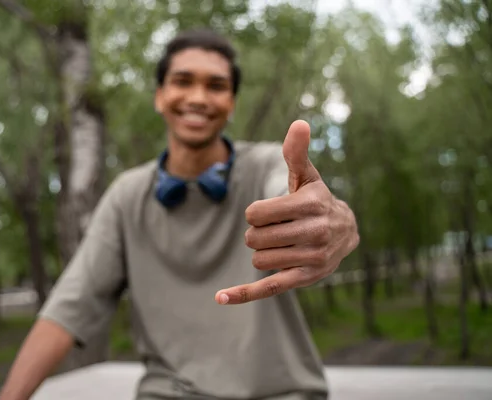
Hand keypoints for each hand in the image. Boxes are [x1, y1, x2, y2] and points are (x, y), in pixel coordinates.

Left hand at [215, 120, 358, 304]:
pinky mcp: (304, 278)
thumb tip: (298, 123)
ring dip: (262, 251)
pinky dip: (243, 293)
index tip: (269, 211)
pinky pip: (268, 287)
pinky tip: (220, 297)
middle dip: (257, 233)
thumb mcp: (307, 176)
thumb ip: (296, 153)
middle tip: (275, 229)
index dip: (255, 213)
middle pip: (254, 238)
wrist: (346, 232)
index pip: (255, 214)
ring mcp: (311, 259)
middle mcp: (314, 233)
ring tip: (283, 243)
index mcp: (310, 205)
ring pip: (258, 259)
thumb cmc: (316, 199)